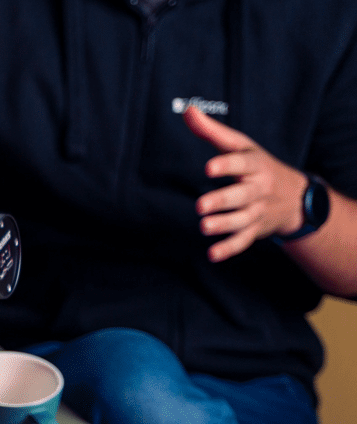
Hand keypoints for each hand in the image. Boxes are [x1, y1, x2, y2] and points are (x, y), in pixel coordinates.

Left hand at [183, 106, 307, 261]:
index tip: (209, 167)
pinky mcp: (254, 230)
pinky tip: (212, 255)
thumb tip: (188, 110)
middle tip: (201, 206)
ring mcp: (257, 211)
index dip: (226, 165)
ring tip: (204, 226)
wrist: (295, 196)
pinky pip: (243, 241)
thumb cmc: (256, 165)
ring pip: (242, 219)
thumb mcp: (240, 145)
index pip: (242, 163)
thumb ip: (211, 130)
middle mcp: (258, 189)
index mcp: (255, 165)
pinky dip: (229, 249)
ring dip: (224, 225)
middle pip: (242, 195)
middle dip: (223, 200)